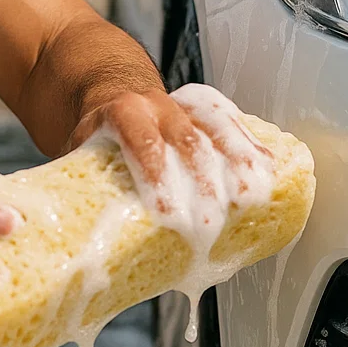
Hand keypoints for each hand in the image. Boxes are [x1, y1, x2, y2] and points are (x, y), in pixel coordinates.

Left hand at [69, 84, 268, 213]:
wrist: (114, 94)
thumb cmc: (101, 138)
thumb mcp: (81, 154)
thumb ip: (83, 188)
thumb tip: (81, 252)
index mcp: (123, 112)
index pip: (139, 135)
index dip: (154, 170)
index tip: (165, 209)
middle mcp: (158, 106)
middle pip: (185, 141)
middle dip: (200, 184)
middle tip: (209, 227)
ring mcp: (187, 107)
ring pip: (218, 128)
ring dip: (236, 166)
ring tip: (249, 199)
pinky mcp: (210, 112)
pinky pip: (235, 126)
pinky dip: (251, 148)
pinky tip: (266, 170)